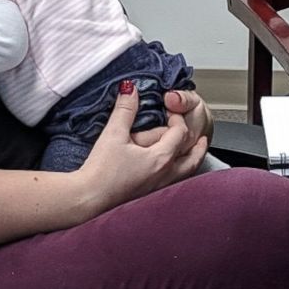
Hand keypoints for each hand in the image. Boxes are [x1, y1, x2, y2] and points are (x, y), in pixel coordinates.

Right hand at [78, 85, 206, 212]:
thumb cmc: (100, 171)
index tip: (170, 111)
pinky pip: (173, 183)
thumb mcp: (113, 134)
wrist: (88, 199)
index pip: (179, 133)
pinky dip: (179, 174)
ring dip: (191, 161)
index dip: (177, 119)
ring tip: (193, 154)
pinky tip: (172, 172)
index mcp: (160, 159)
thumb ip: (125, 110)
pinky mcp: (149, 196)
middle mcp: (164, 175)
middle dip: (196, 145)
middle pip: (191, 158)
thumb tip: (130, 89)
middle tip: (200, 137)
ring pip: (185, 173)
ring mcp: (158, 188)